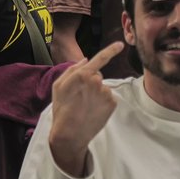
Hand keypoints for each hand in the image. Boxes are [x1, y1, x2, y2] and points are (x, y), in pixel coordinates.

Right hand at [47, 41, 123, 176]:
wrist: (70, 134)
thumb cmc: (62, 109)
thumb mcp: (58, 86)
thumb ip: (72, 69)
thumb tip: (86, 59)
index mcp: (82, 74)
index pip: (100, 58)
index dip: (111, 50)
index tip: (121, 44)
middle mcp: (97, 81)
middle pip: (98, 75)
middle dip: (91, 82)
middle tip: (80, 97)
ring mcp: (106, 93)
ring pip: (103, 88)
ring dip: (96, 94)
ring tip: (85, 106)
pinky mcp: (112, 104)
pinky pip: (108, 98)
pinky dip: (102, 103)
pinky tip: (93, 111)